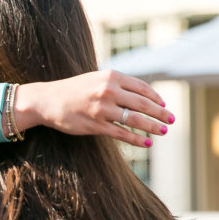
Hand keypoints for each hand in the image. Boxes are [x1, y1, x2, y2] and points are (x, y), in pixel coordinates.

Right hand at [23, 70, 174, 147]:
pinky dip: (137, 139)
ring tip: (163, 131)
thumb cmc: (72, 90)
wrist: (46, 100)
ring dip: (153, 126)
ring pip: (135, 119)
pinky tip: (147, 142)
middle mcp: (108, 91)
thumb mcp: (95, 79)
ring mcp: (102, 109)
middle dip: (160, 113)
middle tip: (172, 120)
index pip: (142, 87)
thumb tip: (141, 96)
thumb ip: (116, 84)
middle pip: (143, 104)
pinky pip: (122, 133)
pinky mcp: (95, 125)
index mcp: (110, 76)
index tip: (163, 104)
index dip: (156, 97)